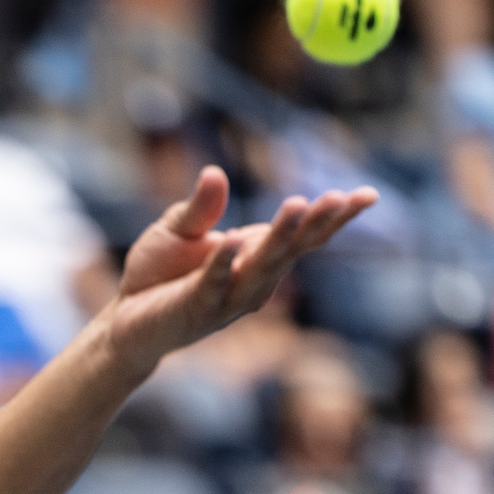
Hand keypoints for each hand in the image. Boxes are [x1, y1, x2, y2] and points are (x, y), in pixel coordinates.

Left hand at [105, 169, 376, 375]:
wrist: (124, 321)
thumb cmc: (158, 273)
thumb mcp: (178, 228)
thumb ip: (201, 206)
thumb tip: (215, 173)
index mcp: (256, 256)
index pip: (303, 236)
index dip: (335, 217)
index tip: (369, 195)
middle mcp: (252, 280)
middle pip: (291, 250)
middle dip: (315, 223)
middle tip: (342, 197)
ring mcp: (227, 299)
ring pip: (260, 267)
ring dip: (279, 237)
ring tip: (298, 205)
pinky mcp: (194, 310)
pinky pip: (212, 284)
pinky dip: (224, 264)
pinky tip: (236, 241)